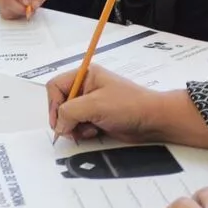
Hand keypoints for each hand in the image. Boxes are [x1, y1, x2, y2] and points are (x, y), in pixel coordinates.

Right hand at [48, 65, 164, 142]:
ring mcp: (91, 104)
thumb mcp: (94, 105)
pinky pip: (79, 126)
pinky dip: (82, 132)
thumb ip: (70, 113)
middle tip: (72, 129)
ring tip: (88, 130)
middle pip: (60, 104)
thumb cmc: (127, 106)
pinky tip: (94, 132)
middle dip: (64, 119)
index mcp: (85, 75)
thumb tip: (59, 127)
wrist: (153, 120)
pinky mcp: (97, 118)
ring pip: (68, 118)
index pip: (55, 87)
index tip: (59, 121)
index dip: (53, 104)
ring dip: (74, 127)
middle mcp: (86, 88)